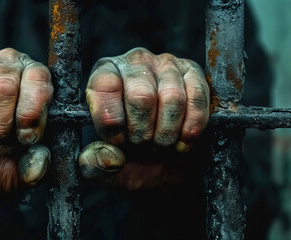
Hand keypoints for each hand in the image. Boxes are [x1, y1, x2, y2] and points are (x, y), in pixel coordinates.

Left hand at [80, 47, 209, 189]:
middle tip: (142, 145)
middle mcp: (134, 62)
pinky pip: (196, 98)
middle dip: (142, 132)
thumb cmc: (129, 158)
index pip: (105, 85)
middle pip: (141, 95)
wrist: (164, 165)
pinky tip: (181, 141)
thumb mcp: (102, 170)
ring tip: (161, 143)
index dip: (113, 120)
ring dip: (167, 133)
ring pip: (172, 98)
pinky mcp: (194, 74)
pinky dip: (190, 129)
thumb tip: (110, 157)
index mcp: (104, 75)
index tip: (118, 141)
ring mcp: (166, 65)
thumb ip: (94, 166)